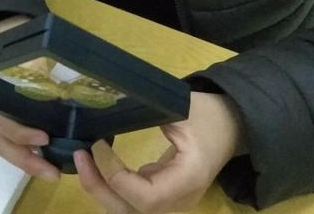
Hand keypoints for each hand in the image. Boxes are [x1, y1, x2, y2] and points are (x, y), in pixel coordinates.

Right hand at [0, 15, 60, 181]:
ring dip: (26, 163)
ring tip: (51, 173)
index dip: (21, 132)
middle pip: (0, 142)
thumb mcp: (13, 46)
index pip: (0, 120)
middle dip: (26, 160)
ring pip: (1, 148)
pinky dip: (21, 156)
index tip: (45, 138)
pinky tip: (41, 162)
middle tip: (53, 172)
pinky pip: (3, 144)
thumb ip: (31, 57)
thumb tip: (60, 64)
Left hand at [73, 92, 246, 213]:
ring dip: (103, 190)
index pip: (146, 198)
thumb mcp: (183, 108)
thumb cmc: (211, 116)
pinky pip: (133, 201)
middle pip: (132, 211)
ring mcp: (172, 202)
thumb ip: (151, 114)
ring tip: (84, 161)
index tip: (99, 146)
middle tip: (79, 157)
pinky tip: (99, 163)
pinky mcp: (164, 196)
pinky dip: (113, 186)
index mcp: (188, 180)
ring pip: (129, 210)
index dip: (118, 178)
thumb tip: (114, 109)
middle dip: (99, 189)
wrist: (234, 126)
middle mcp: (178, 200)